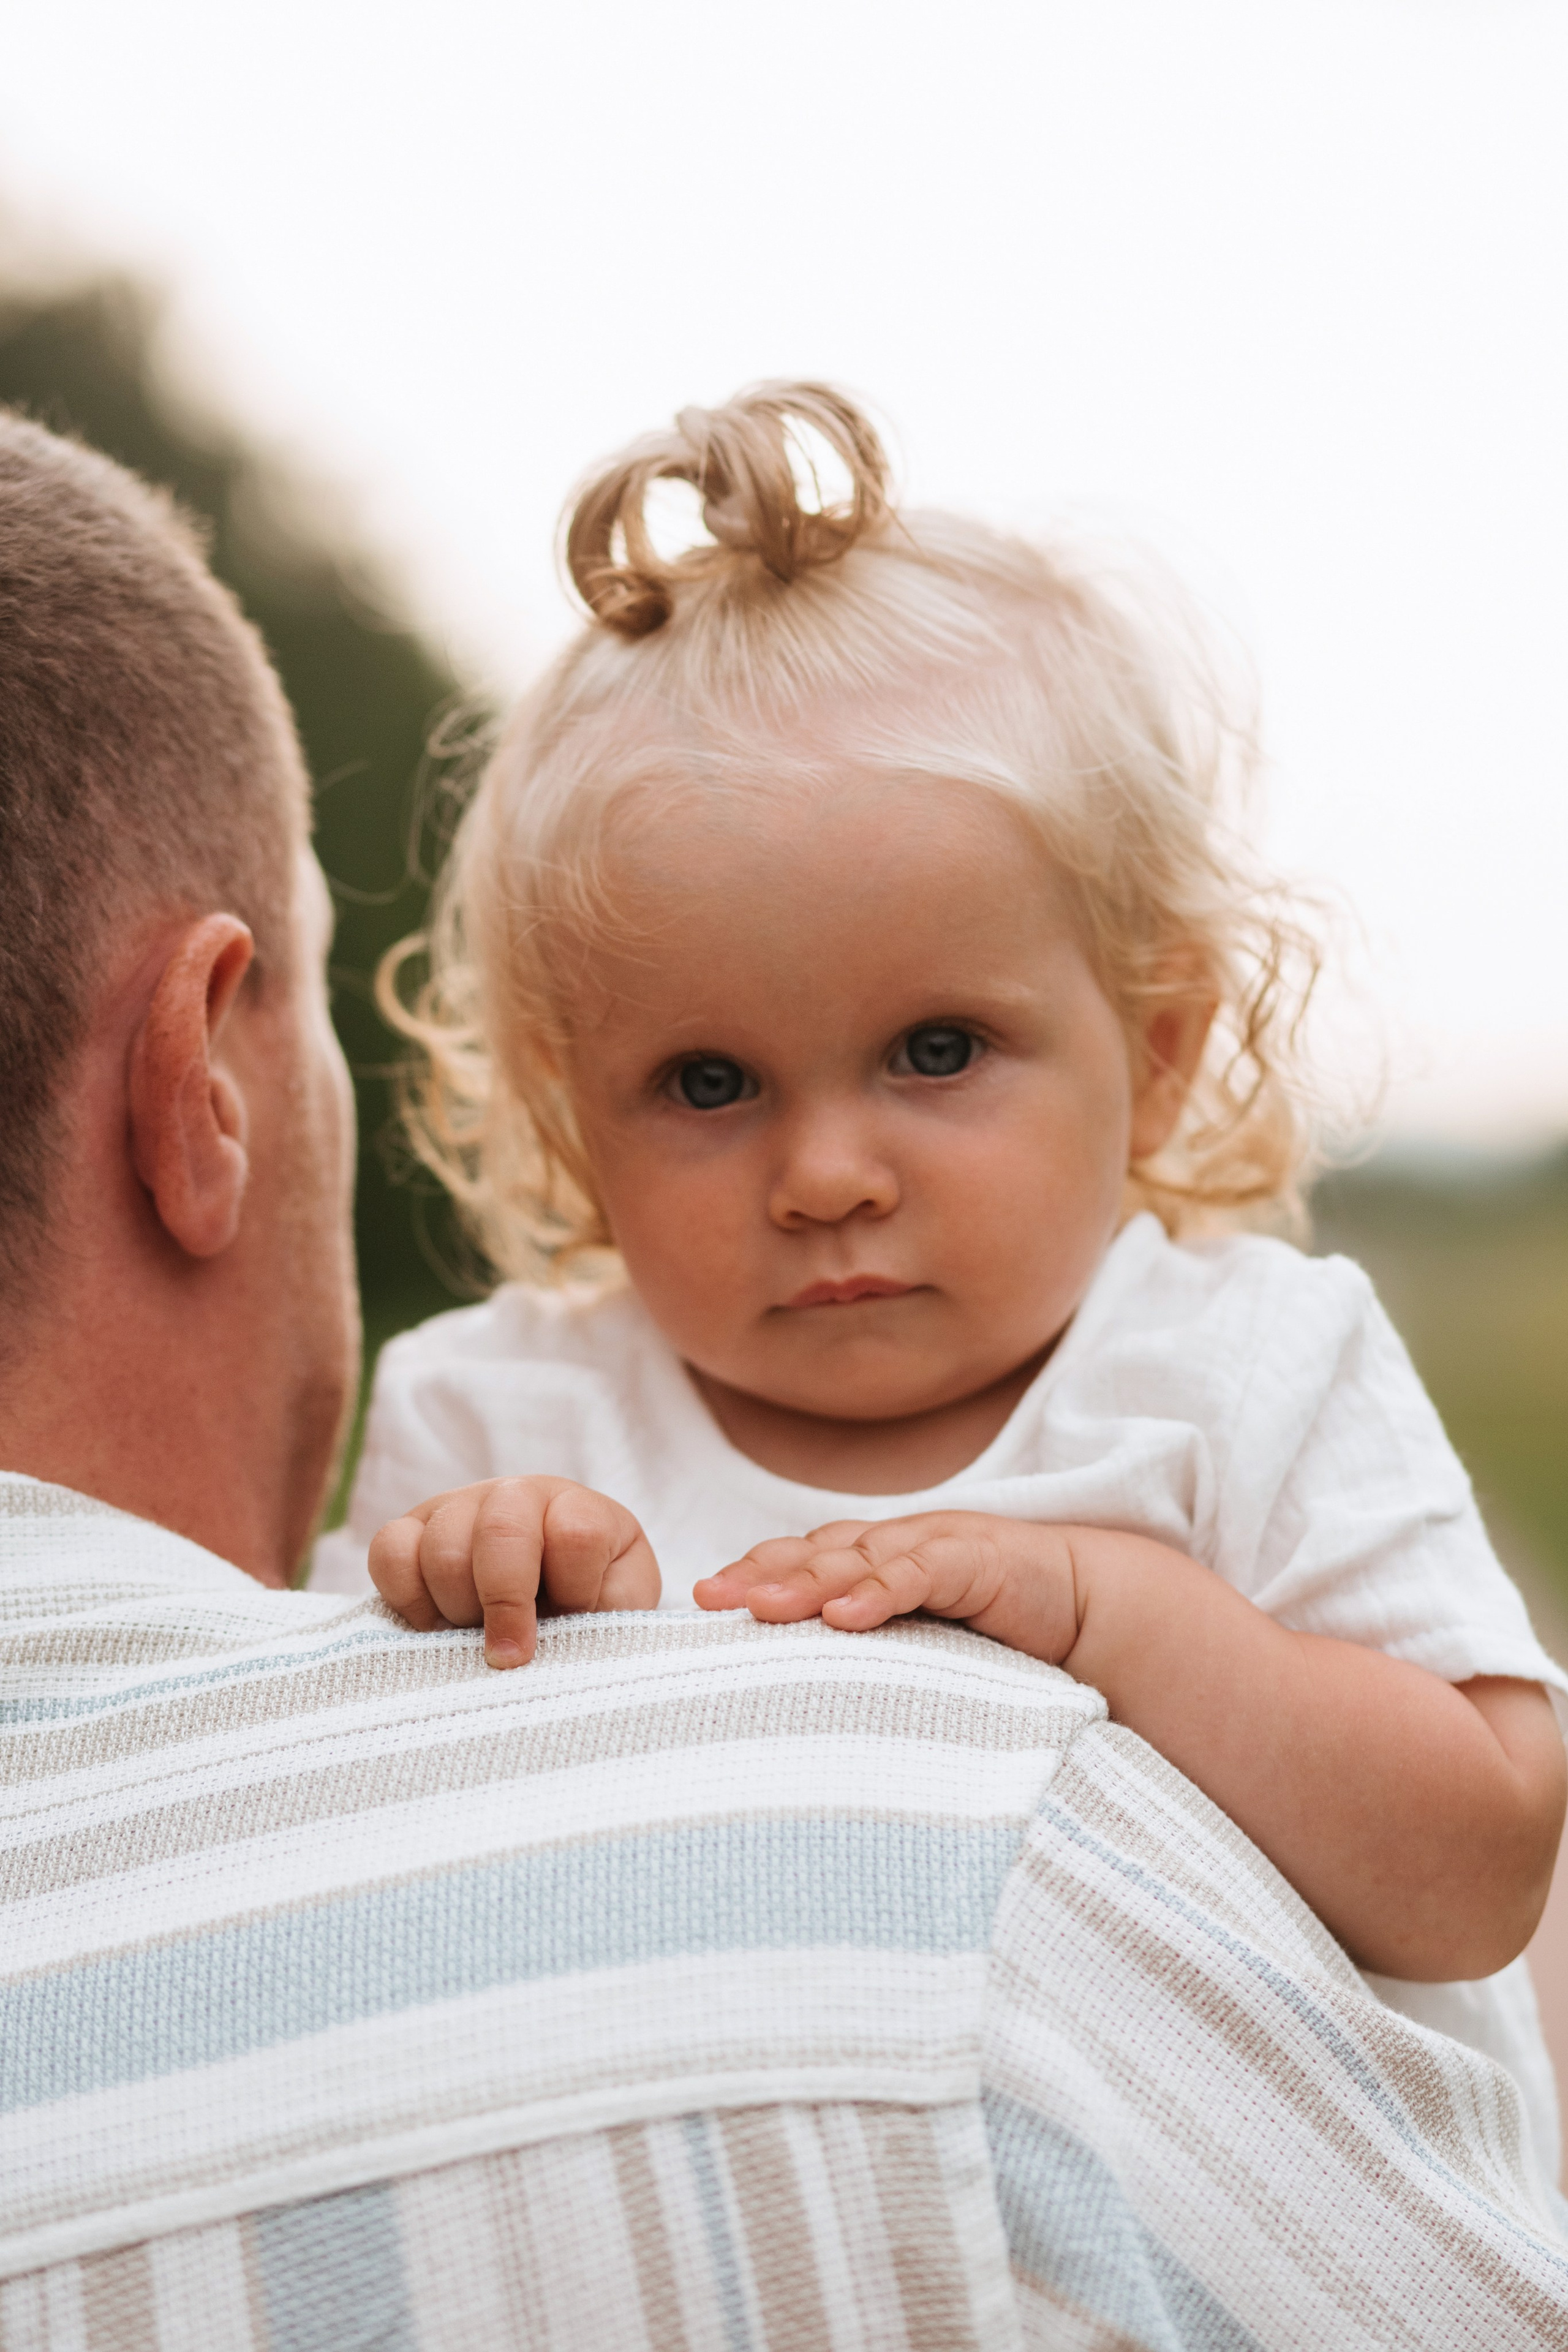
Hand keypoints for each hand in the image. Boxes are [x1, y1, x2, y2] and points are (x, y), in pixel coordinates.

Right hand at [369, 1477, 660, 1667]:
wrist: (549, 1601)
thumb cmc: (589, 1608)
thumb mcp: (619, 1611)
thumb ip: (610, 1614)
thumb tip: (571, 1638)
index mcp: (579, 1509)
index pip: (577, 1532)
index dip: (572, 1591)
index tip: (569, 1631)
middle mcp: (517, 1495)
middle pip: (501, 1530)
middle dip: (503, 1604)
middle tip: (508, 1658)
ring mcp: (459, 1506)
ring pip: (442, 1547)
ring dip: (459, 1608)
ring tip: (477, 1636)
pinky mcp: (411, 1529)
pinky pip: (389, 1552)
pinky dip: (408, 1598)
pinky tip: (435, 1625)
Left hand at [693, 1511, 1086, 1663]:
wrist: (1084, 1607)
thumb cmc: (994, 1636)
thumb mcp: (916, 1649)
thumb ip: (863, 1663)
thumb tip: (789, 1715)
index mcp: (870, 1564)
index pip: (796, 1563)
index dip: (749, 1576)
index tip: (700, 1606)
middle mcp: (891, 1547)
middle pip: (812, 1555)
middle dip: (758, 1575)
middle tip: (709, 1601)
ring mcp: (931, 1547)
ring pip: (856, 1558)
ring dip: (806, 1582)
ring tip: (761, 1608)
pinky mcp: (974, 1558)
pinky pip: (918, 1572)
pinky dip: (880, 1590)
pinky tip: (847, 1616)